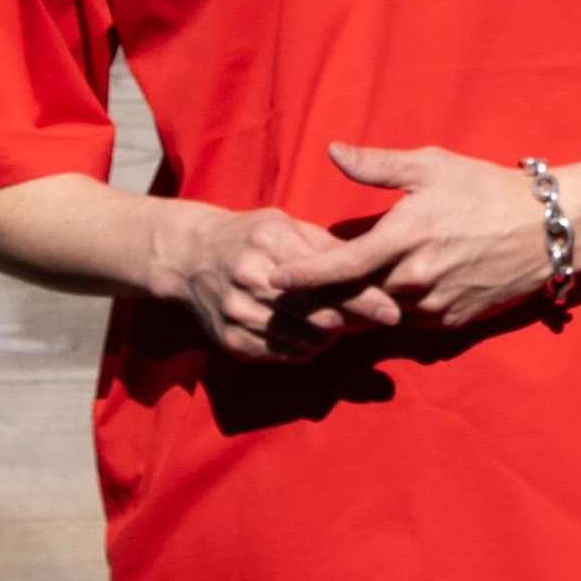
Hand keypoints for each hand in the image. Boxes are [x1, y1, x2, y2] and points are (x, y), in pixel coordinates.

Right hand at [154, 202, 402, 364]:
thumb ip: (326, 246)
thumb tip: (373, 269)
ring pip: (306, 341)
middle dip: (350, 322)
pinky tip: (308, 335)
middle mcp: (251, 278)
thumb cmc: (251, 236)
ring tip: (335, 325)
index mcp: (270, 242)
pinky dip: (305, 349)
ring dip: (329, 338)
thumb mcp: (286, 225)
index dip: (364, 299)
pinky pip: (284, 356)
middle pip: (320, 316)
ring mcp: (238, 312)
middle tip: (366, 320)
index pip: (328, 278)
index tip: (391, 313)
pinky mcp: (230, 341)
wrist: (189, 256)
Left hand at [268, 142, 552, 331]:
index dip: (304, 276)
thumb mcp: (431, 166)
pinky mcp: (452, 323)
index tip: (274, 278)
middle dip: (329, 293)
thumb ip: (377, 165)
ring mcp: (435, 305)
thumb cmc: (484, 188)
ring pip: (381, 311)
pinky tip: (388, 295)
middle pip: (356, 295)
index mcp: (405, 236)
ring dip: (362, 303)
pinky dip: (393, 310)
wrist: (543, 229)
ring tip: (343, 291)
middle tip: (304, 286)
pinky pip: (409, 322)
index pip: (341, 266)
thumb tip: (333, 152)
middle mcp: (416, 278)